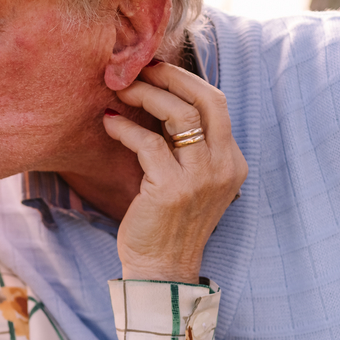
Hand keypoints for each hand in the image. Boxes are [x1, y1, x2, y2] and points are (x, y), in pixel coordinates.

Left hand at [102, 61, 246, 283]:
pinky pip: (148, 143)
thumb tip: (158, 99)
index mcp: (231, 162)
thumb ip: (183, 144)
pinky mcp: (172, 190)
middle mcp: (223, 167)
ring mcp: (201, 179)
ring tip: (120, 92)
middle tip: (138, 71)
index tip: (156, 71)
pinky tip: (108, 123)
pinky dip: (125, 128)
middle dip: (170, 77)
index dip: (185, 81)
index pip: (216, 104)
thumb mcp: (187, 179)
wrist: (161, 269)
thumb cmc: (166, 222)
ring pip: (179, 115)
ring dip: (146, 96)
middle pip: (205, 100)